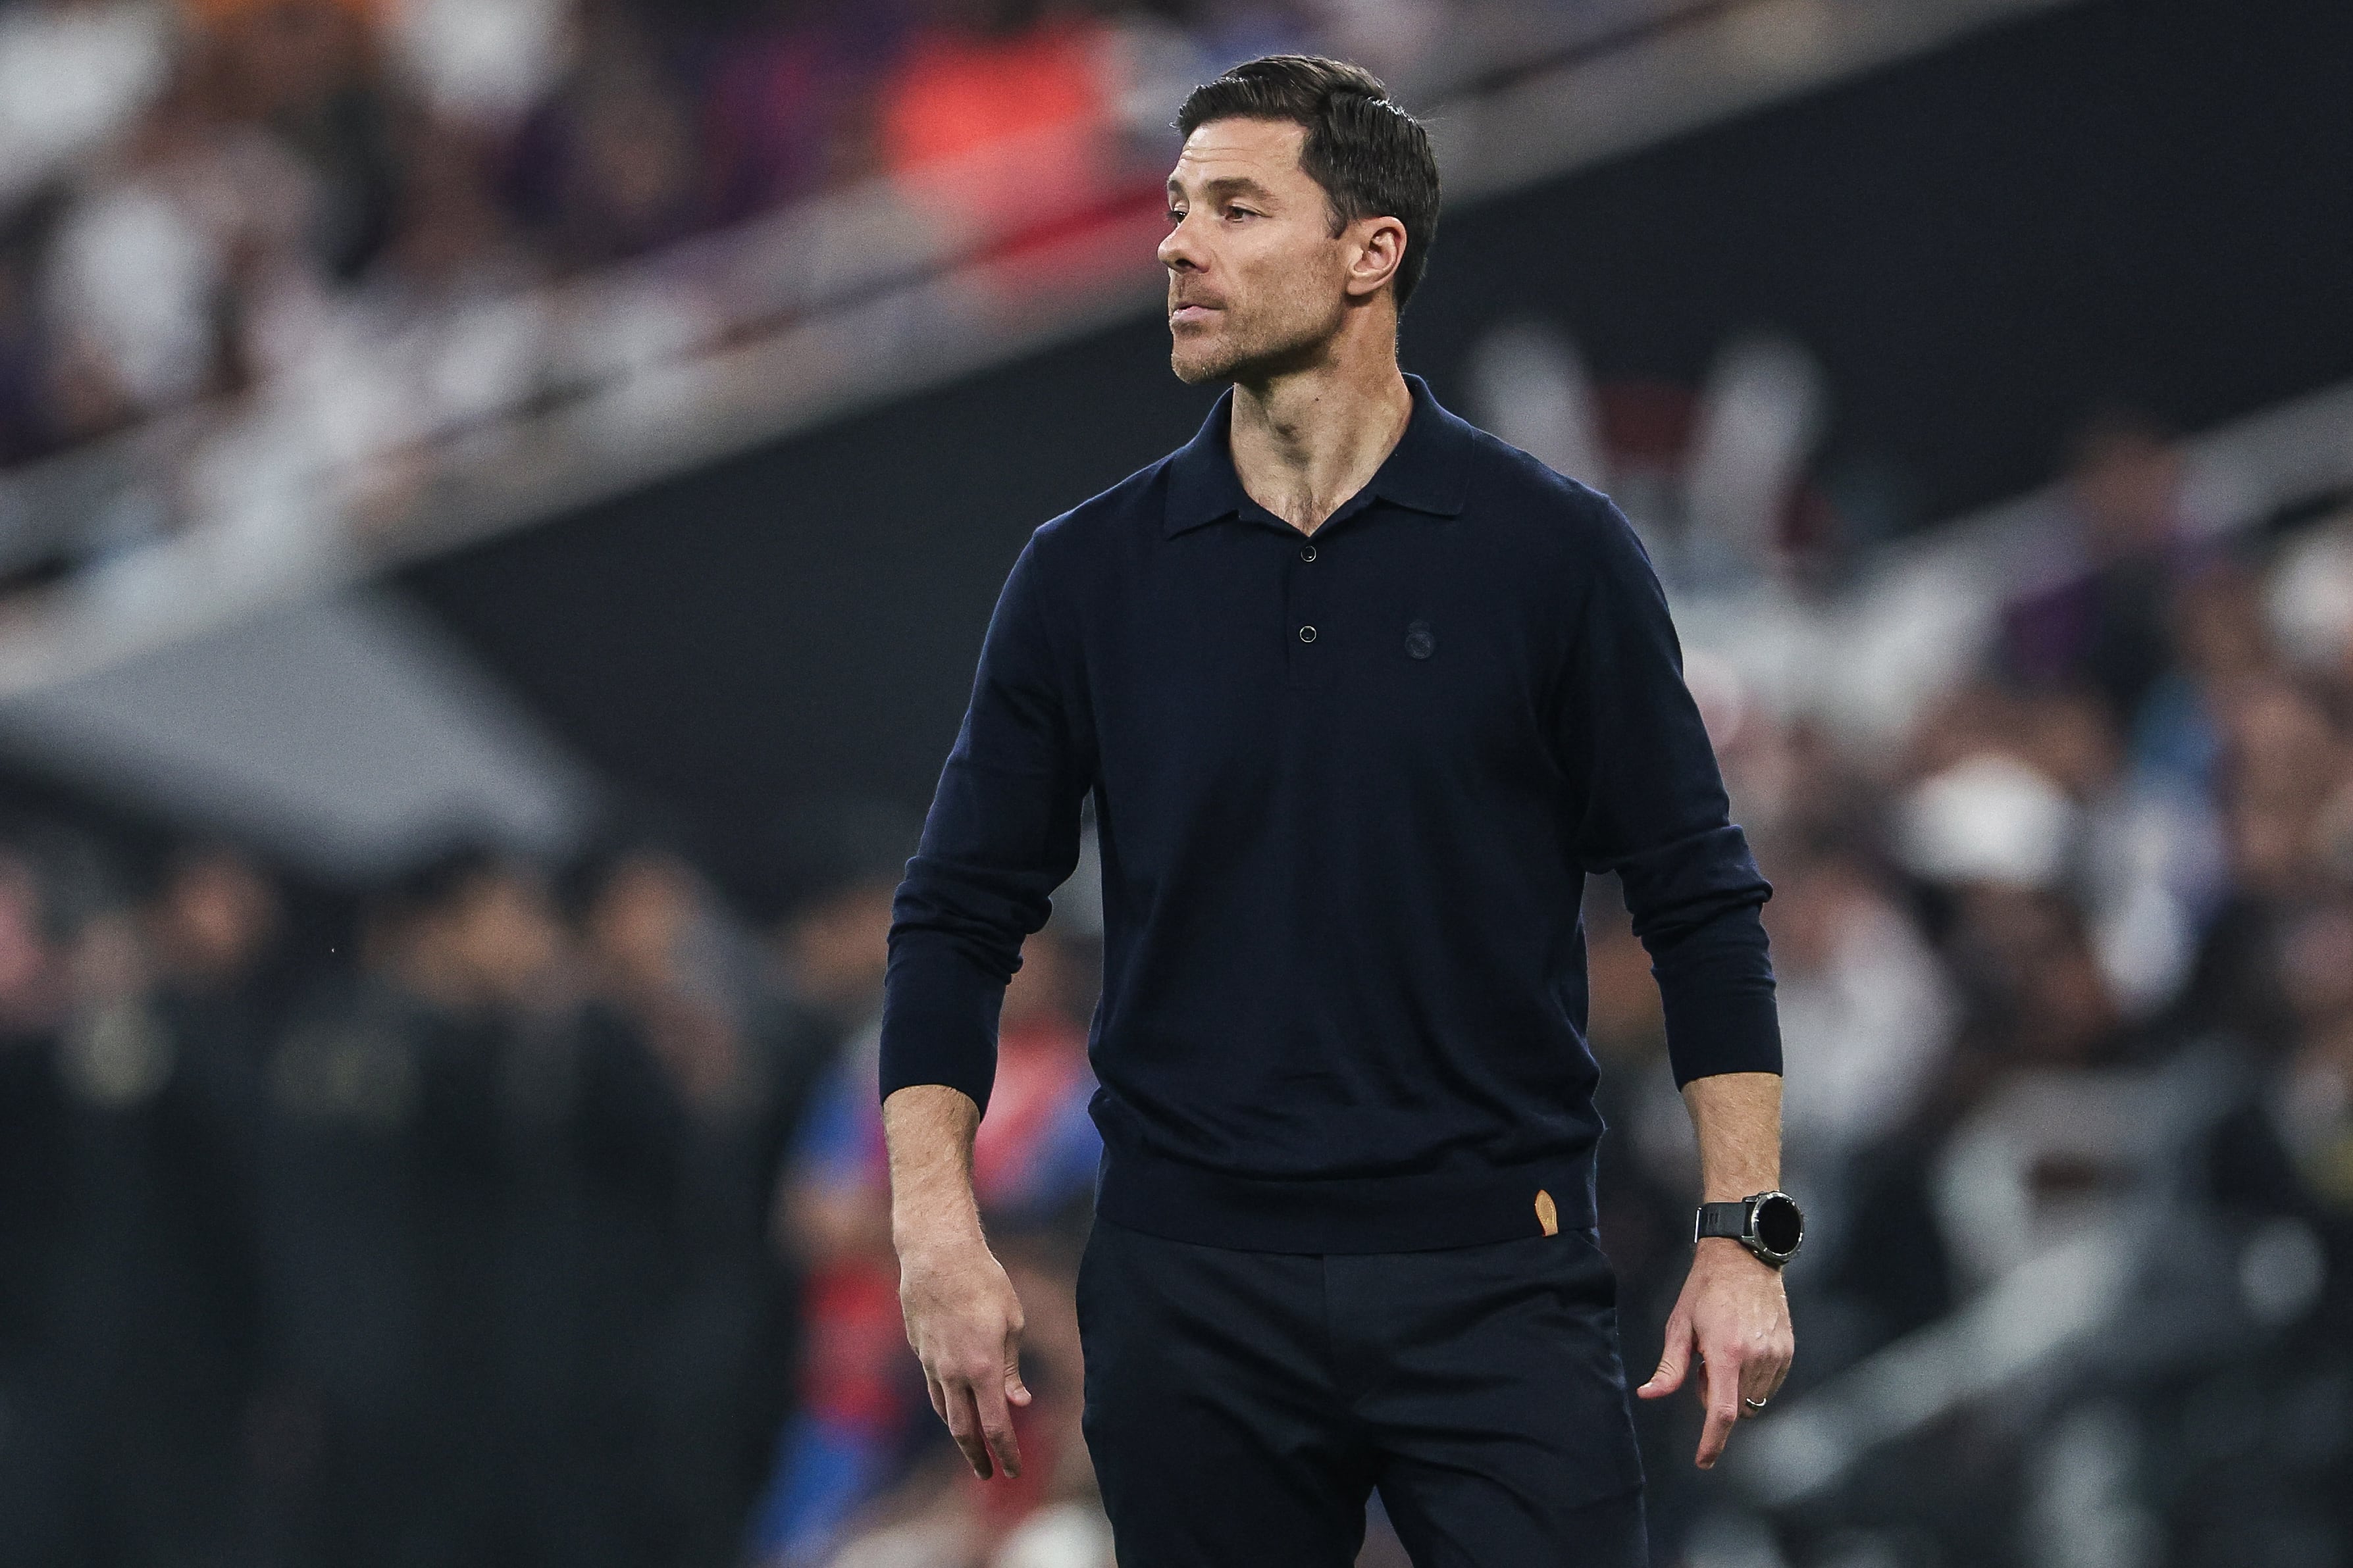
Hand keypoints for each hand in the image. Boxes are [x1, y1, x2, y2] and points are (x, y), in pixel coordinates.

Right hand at [897, 1233, 1031, 1478]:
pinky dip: (946, 1403)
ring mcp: (931, 1362)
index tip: (1015, 1472)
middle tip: (987, 1475)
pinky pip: (933, 1386)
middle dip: (977, 1457)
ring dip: (959, 1433)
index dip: (1006, 1453)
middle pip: (963, 1430)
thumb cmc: (983, 1282)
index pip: (996, 1426)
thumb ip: (1011, 1368)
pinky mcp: (918, 1349)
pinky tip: (954, 1404)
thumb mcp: (1012, 1322)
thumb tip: (1017, 1402)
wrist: (936, 1253)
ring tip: (971, 1445)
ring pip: (944, 1411)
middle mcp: (953, 1372)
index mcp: (983, 1368)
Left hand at [1636, 1237, 1793, 1469]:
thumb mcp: (1679, 1325)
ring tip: (1724, 1351)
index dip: (1712, 1442)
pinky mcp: (1788, 1351)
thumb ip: (1668, 1367)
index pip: (1722, 1412)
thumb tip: (1649, 1394)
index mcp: (1726, 1352)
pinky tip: (1742, 1349)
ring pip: (1754, 1399)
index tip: (1703, 1460)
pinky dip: (1753, 1379)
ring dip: (1736, 1388)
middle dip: (1716, 1398)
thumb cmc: (1705, 1289)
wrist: (1744, 1259)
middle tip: (1704, 1364)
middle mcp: (1756, 1357)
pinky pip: (1770, 1385)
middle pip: (1736, 1408)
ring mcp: (1776, 1355)